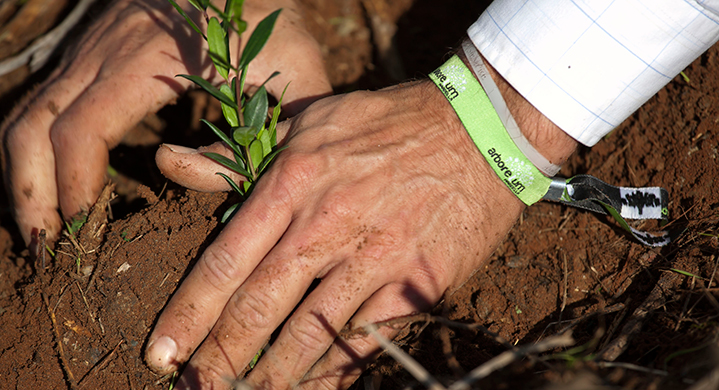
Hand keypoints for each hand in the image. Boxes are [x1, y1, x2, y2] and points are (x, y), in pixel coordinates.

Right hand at [0, 0, 330, 246]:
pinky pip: (44, 100)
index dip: (76, 188)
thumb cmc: (273, 18)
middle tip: (48, 250)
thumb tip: (194, 175)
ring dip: (25, 172)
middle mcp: (104, 51)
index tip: (85, 234)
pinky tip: (54, 181)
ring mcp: (90, 47)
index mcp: (148, 59)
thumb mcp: (295, 68)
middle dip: (33, 193)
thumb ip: (270, 129)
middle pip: (36, 125)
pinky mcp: (90, 50)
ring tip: (42, 226)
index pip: (84, 129)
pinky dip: (36, 147)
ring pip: (27, 111)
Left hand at [147, 63, 577, 388]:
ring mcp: (373, 256)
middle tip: (193, 388)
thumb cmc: (388, 122)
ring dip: (271, 377)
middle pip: (259, 306)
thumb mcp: (308, 121)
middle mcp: (326, 224)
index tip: (162, 351)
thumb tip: (172, 163)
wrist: (478, 129)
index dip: (189, 313)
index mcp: (292, 181)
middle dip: (220, 358)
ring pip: (309, 333)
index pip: (225, 261)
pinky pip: (366, 338)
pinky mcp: (415, 280)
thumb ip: (238, 155)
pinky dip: (336, 370)